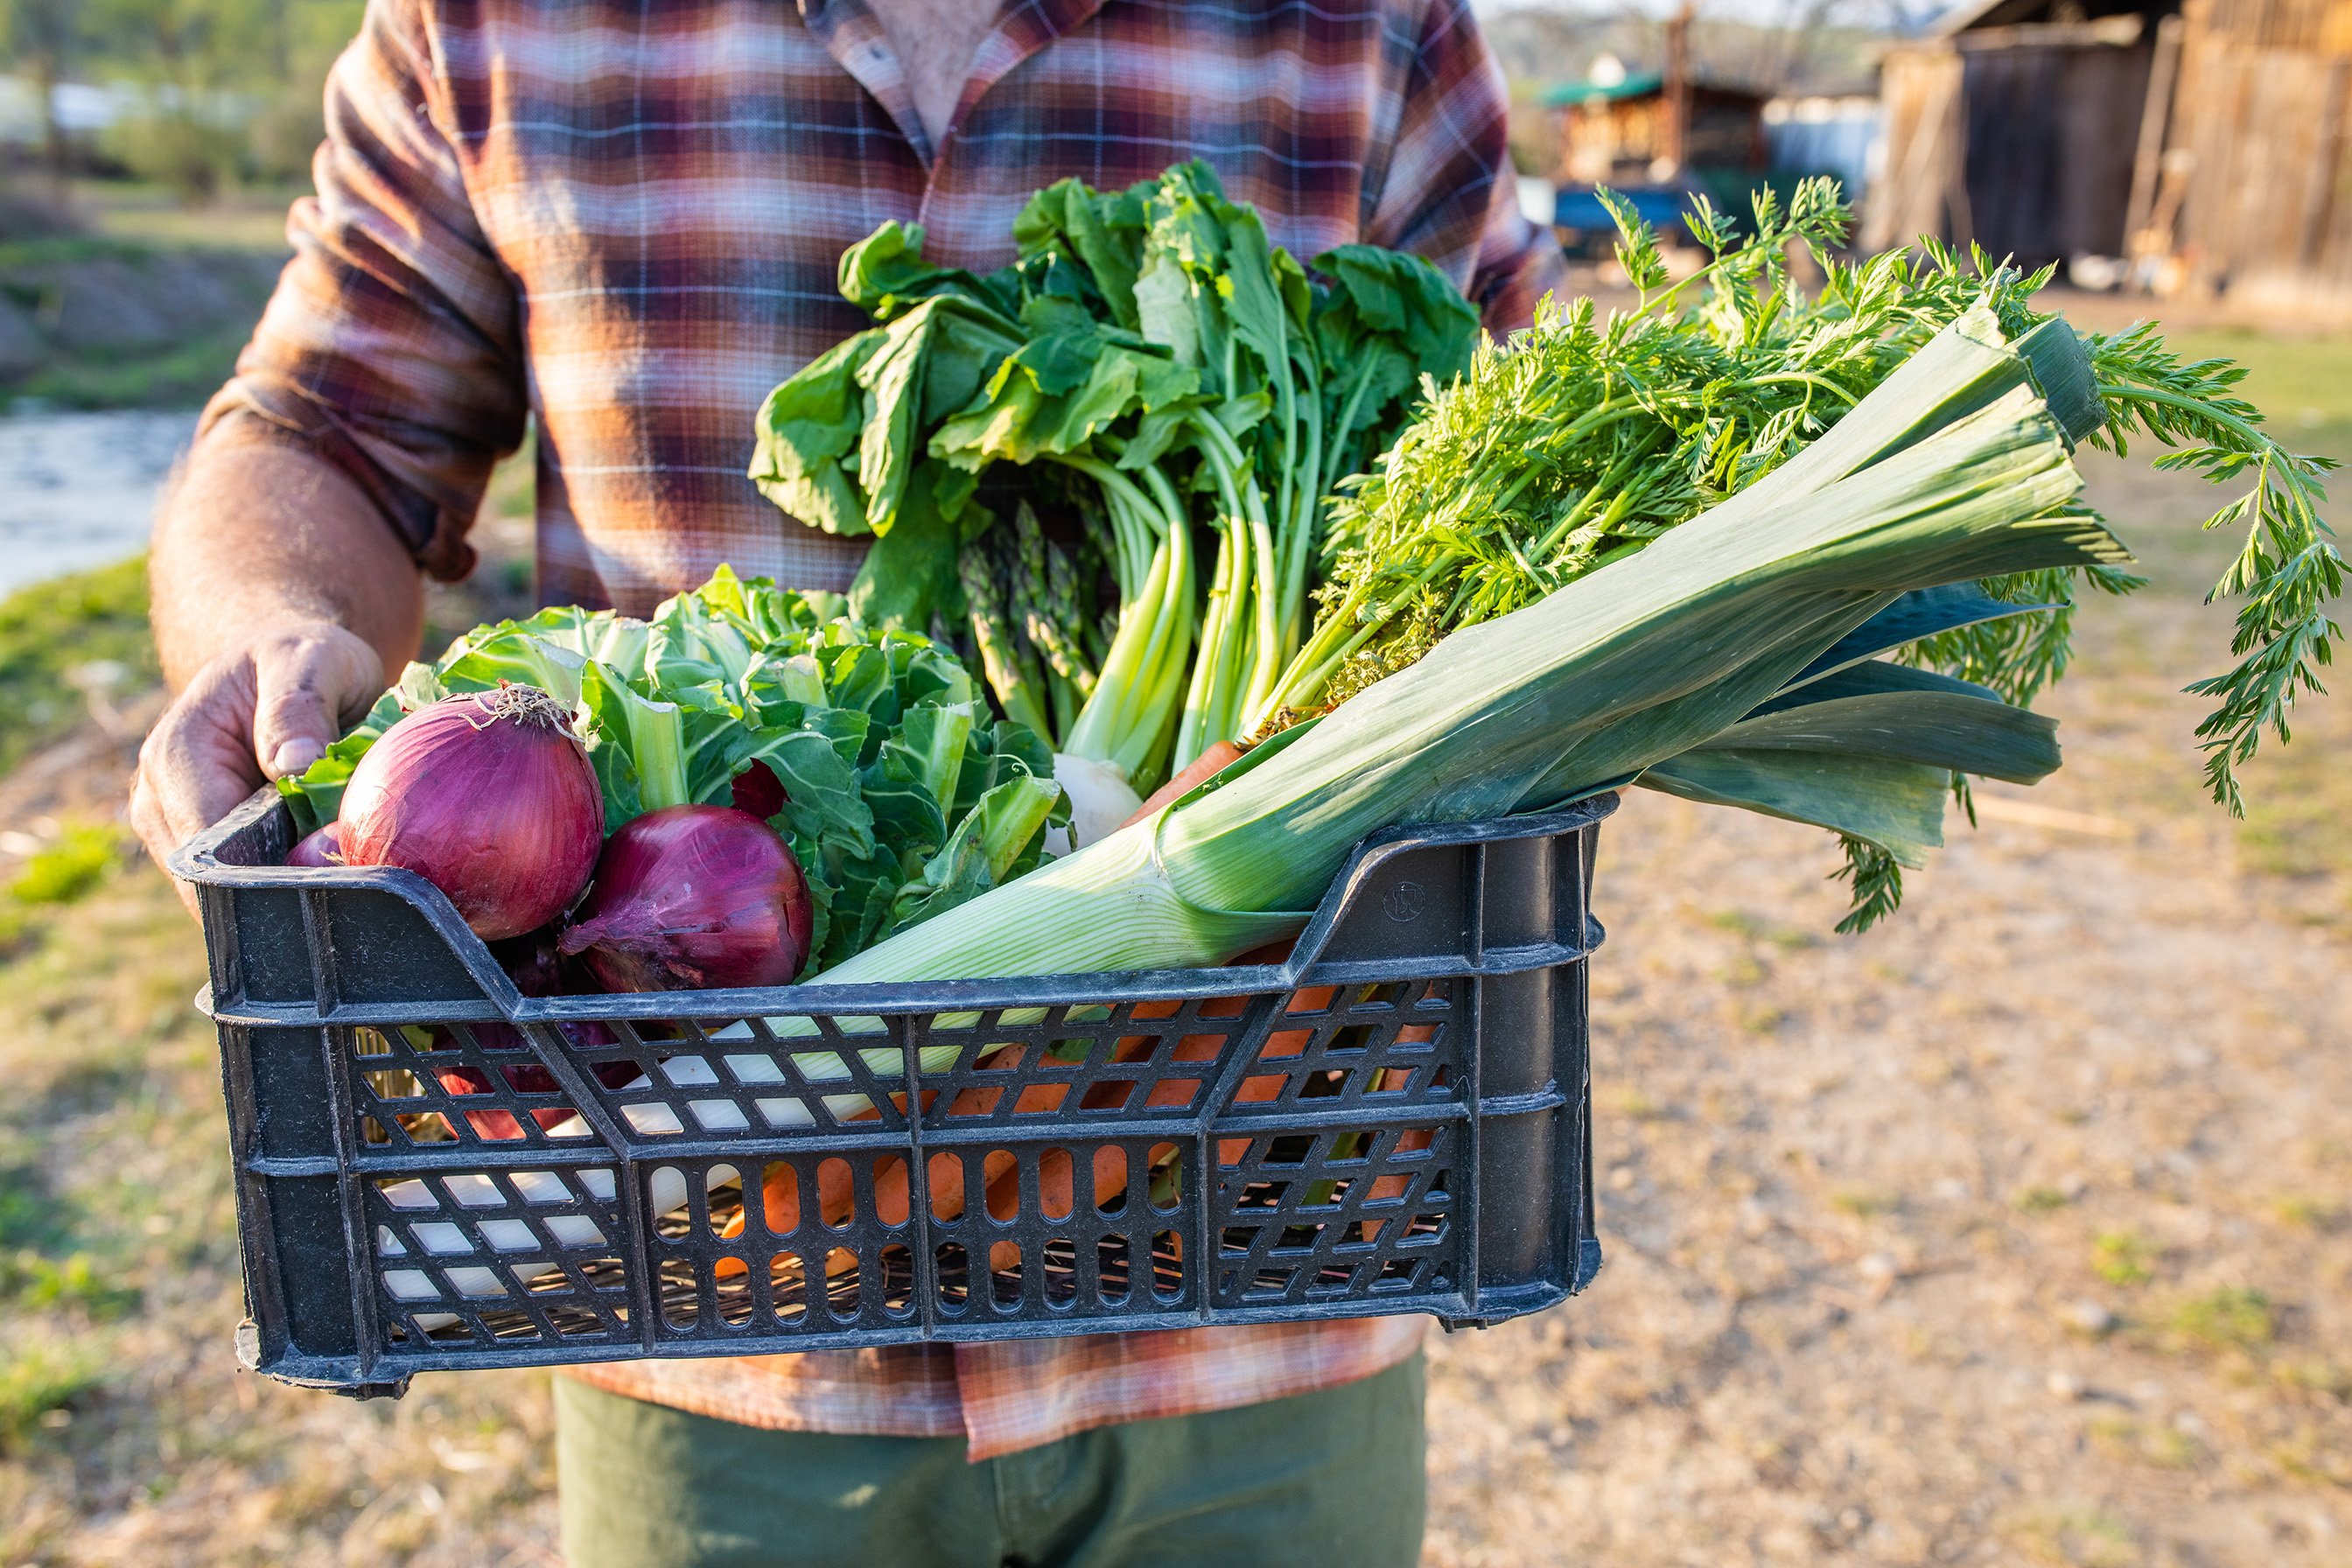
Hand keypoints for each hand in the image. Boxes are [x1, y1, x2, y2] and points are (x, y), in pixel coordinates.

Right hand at [132, 621, 383, 914]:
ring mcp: (178, 831)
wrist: (285, 665)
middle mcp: (160, 803)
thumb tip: (295, 765)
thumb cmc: (298, 658)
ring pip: (232, 896)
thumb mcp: (308, 660)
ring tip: (352, 881)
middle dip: (283, 894)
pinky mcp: (211, 849)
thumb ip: (299, 704)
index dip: (268, 875)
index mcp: (175, 758)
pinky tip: (336, 875)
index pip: (208, 849)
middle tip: (359, 895)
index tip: (334, 881)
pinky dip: (289, 887)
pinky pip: (248, 887)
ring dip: (289, 894)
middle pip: (215, 885)